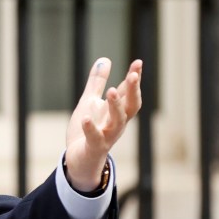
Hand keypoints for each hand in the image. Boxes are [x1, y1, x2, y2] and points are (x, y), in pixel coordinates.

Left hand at [64, 58, 142, 191]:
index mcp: (117, 111)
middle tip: (133, 74)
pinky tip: (86, 118)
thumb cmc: (87, 130)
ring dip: (117, 107)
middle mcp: (117, 123)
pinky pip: (95, 138)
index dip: (134, 78)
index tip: (138, 62)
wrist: (79, 159)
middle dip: (134, 91)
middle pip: (131, 106)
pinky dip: (91, 128)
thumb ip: (97, 82)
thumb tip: (105, 59)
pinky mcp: (94, 147)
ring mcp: (107, 136)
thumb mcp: (90, 102)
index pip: (129, 92)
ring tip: (112, 90)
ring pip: (118, 122)